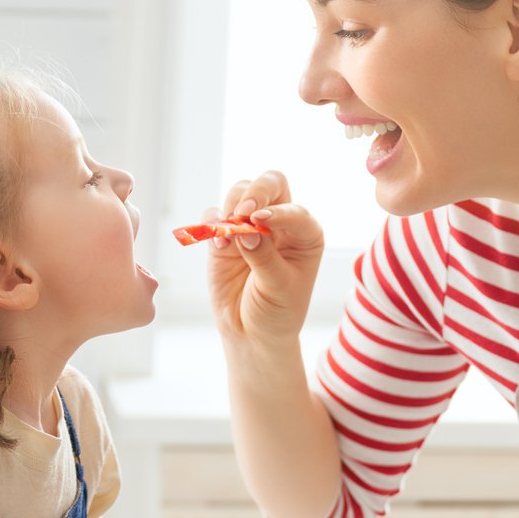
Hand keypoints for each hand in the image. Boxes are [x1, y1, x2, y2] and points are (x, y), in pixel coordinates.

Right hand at [205, 170, 324, 346]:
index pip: (295, 210)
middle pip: (271, 184)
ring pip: (241, 192)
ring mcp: (250, 226)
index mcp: (305, 234)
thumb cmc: (277, 311)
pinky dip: (213, 221)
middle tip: (242, 213)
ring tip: (228, 232)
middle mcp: (280, 222)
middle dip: (256, 191)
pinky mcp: (224, 235)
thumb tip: (246, 230)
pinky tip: (218, 244)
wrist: (252, 333)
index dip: (278, 212)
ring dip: (232, 205)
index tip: (260, 221)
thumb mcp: (278, 288)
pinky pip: (215, 214)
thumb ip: (263, 257)